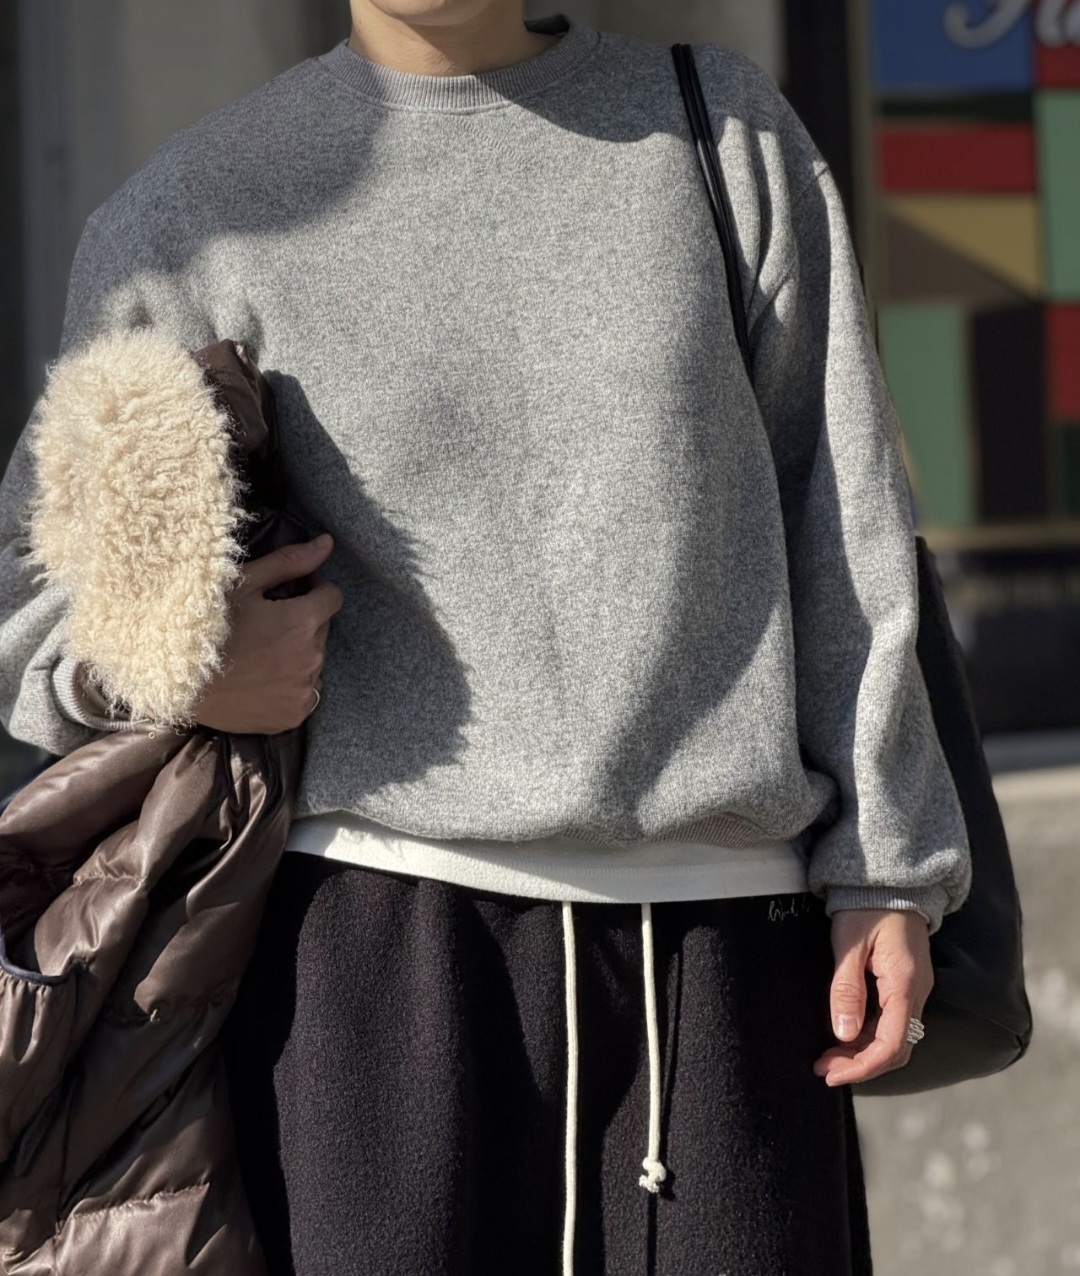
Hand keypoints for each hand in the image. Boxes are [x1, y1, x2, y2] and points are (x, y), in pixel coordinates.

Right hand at [192, 534, 343, 734]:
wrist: (176, 682)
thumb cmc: (205, 625)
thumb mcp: (243, 584)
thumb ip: (290, 563)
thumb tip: (328, 543)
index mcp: (304, 622)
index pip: (332, 597)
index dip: (313, 590)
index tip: (291, 593)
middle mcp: (312, 658)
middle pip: (321, 629)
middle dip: (302, 621)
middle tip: (266, 622)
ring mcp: (303, 690)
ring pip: (313, 661)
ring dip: (297, 653)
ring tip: (259, 652)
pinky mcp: (292, 716)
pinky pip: (303, 692)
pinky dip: (289, 684)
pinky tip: (260, 678)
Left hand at [812, 908, 933, 1086]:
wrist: (889, 881)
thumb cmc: (867, 907)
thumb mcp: (850, 944)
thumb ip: (846, 989)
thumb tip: (843, 1034)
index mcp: (905, 983)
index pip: (892, 1044)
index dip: (863, 1067)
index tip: (832, 1074)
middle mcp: (916, 992)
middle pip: (896, 1048)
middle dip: (860, 1065)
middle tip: (824, 1069)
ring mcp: (913, 990)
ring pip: (894, 1038)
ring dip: (863, 1053)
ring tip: (827, 1057)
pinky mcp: (906, 986)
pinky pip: (892, 1022)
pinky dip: (868, 1036)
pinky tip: (844, 1036)